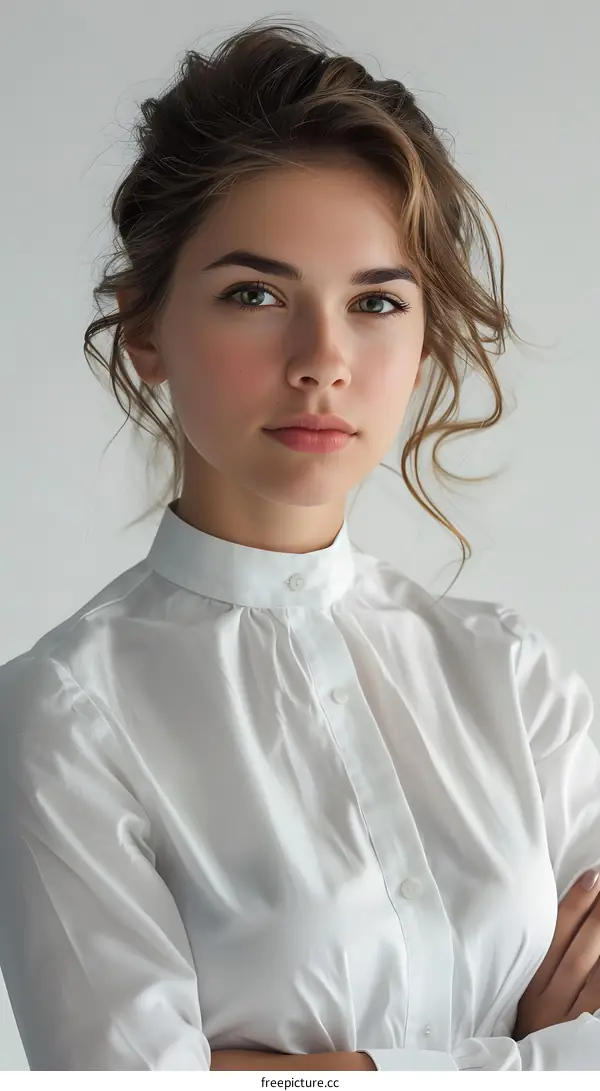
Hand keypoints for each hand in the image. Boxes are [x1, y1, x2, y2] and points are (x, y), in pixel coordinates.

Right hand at [512, 869, 599, 1039]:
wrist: (507, 1080)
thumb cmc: (531, 1033)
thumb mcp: (526, 999)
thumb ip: (538, 964)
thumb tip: (561, 918)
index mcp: (531, 991)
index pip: (554, 938)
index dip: (573, 905)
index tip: (590, 876)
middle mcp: (551, 1006)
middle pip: (579, 951)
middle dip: (597, 914)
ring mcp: (574, 1023)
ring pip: (597, 974)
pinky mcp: (590, 1035)